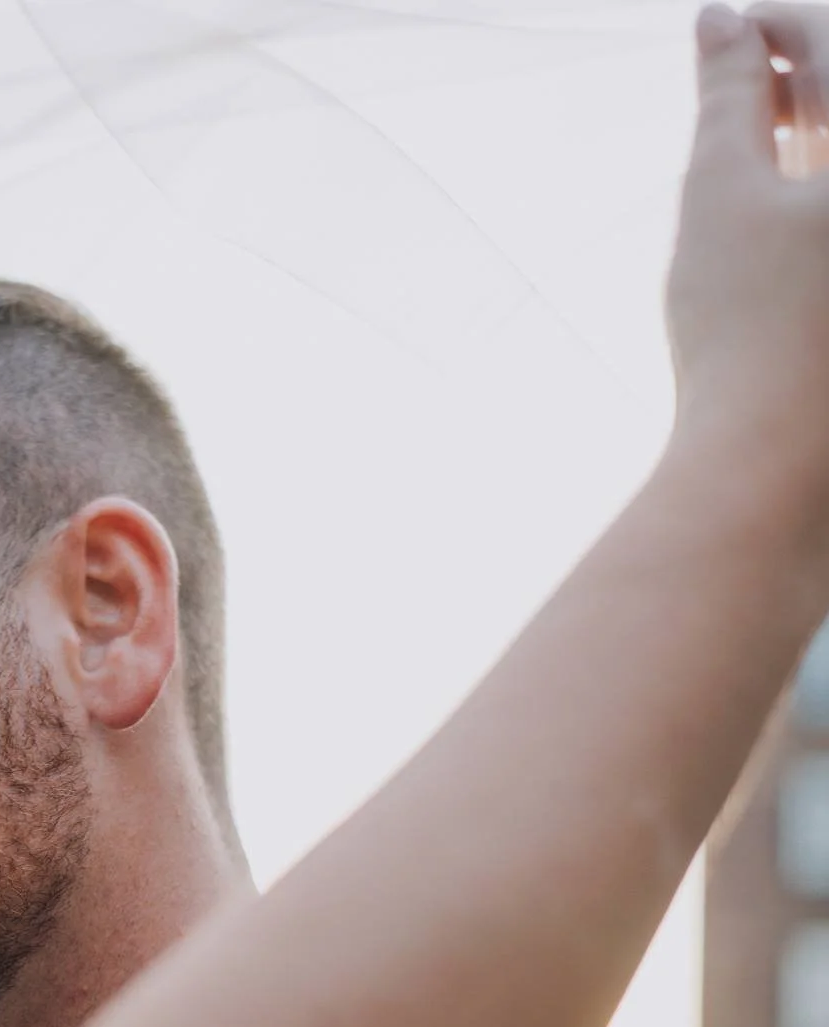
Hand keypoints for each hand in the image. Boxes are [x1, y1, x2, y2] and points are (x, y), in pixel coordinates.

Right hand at [667, 4, 828, 493]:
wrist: (780, 470)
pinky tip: (782, 195)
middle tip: (733, 73)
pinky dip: (823, 184)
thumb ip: (726, 96)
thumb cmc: (748, 334)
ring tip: (752, 134)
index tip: (720, 26)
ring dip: (814, 126)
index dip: (775, 24)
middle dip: (801, 72)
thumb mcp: (721, 196)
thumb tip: (719, 22)